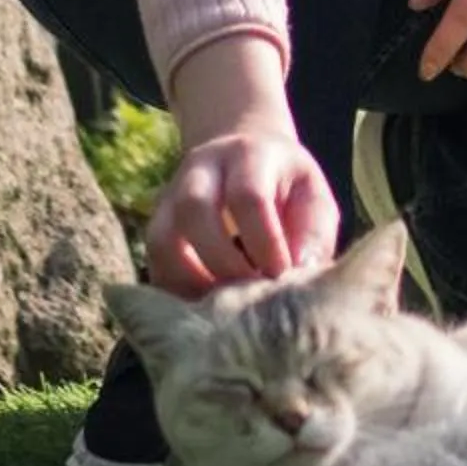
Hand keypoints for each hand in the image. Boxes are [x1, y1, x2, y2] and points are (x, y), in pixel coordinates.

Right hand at [146, 43, 341, 295]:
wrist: (250, 159)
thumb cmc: (289, 188)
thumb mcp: (313, 197)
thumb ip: (312, 233)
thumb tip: (300, 272)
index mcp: (248, 155)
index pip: (248, 196)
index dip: (264, 242)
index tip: (281, 277)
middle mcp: (201, 168)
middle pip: (194, 209)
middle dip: (223, 262)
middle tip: (250, 297)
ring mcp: (171, 195)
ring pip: (161, 239)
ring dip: (190, 282)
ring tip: (224, 309)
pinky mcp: (156, 224)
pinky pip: (153, 263)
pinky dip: (174, 292)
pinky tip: (203, 311)